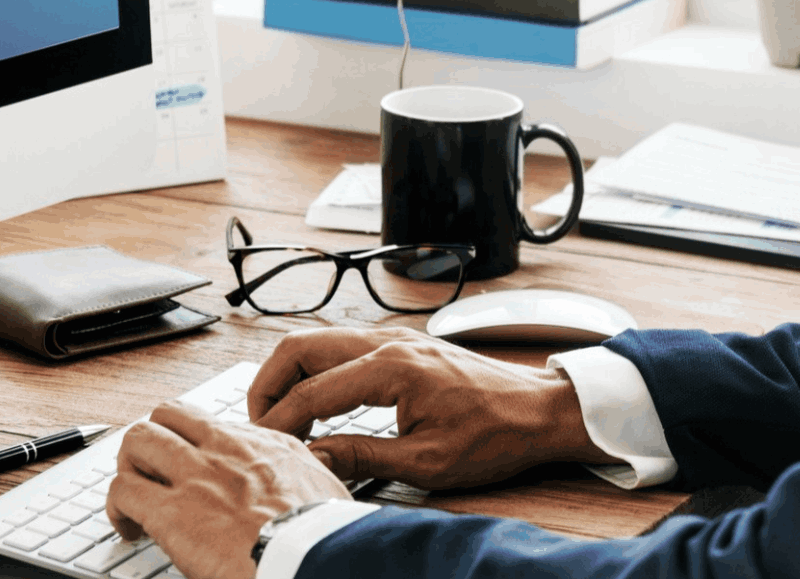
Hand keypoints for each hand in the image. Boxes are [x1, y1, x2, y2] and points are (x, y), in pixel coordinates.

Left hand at [105, 401, 348, 578]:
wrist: (316, 559)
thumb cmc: (324, 537)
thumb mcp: (326, 489)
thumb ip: (306, 477)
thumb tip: (309, 482)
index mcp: (264, 445)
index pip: (211, 423)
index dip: (192, 443)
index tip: (192, 466)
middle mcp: (225, 449)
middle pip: (167, 415)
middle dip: (152, 442)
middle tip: (152, 474)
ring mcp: (196, 475)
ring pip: (138, 439)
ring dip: (129, 467)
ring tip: (134, 497)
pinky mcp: (172, 512)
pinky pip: (122, 490)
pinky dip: (117, 508)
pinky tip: (128, 529)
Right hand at [250, 327, 618, 490]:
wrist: (539, 411)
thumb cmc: (494, 435)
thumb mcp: (426, 461)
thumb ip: (362, 457)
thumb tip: (312, 459)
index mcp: (391, 368)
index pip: (311, 391)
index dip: (279, 422)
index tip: (264, 447)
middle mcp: (387, 341)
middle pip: (300, 347)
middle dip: (268, 384)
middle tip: (260, 424)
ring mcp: (393, 338)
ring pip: (317, 340)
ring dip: (290, 374)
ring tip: (282, 417)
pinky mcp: (401, 345)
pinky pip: (340, 346)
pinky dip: (315, 369)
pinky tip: (316, 402)